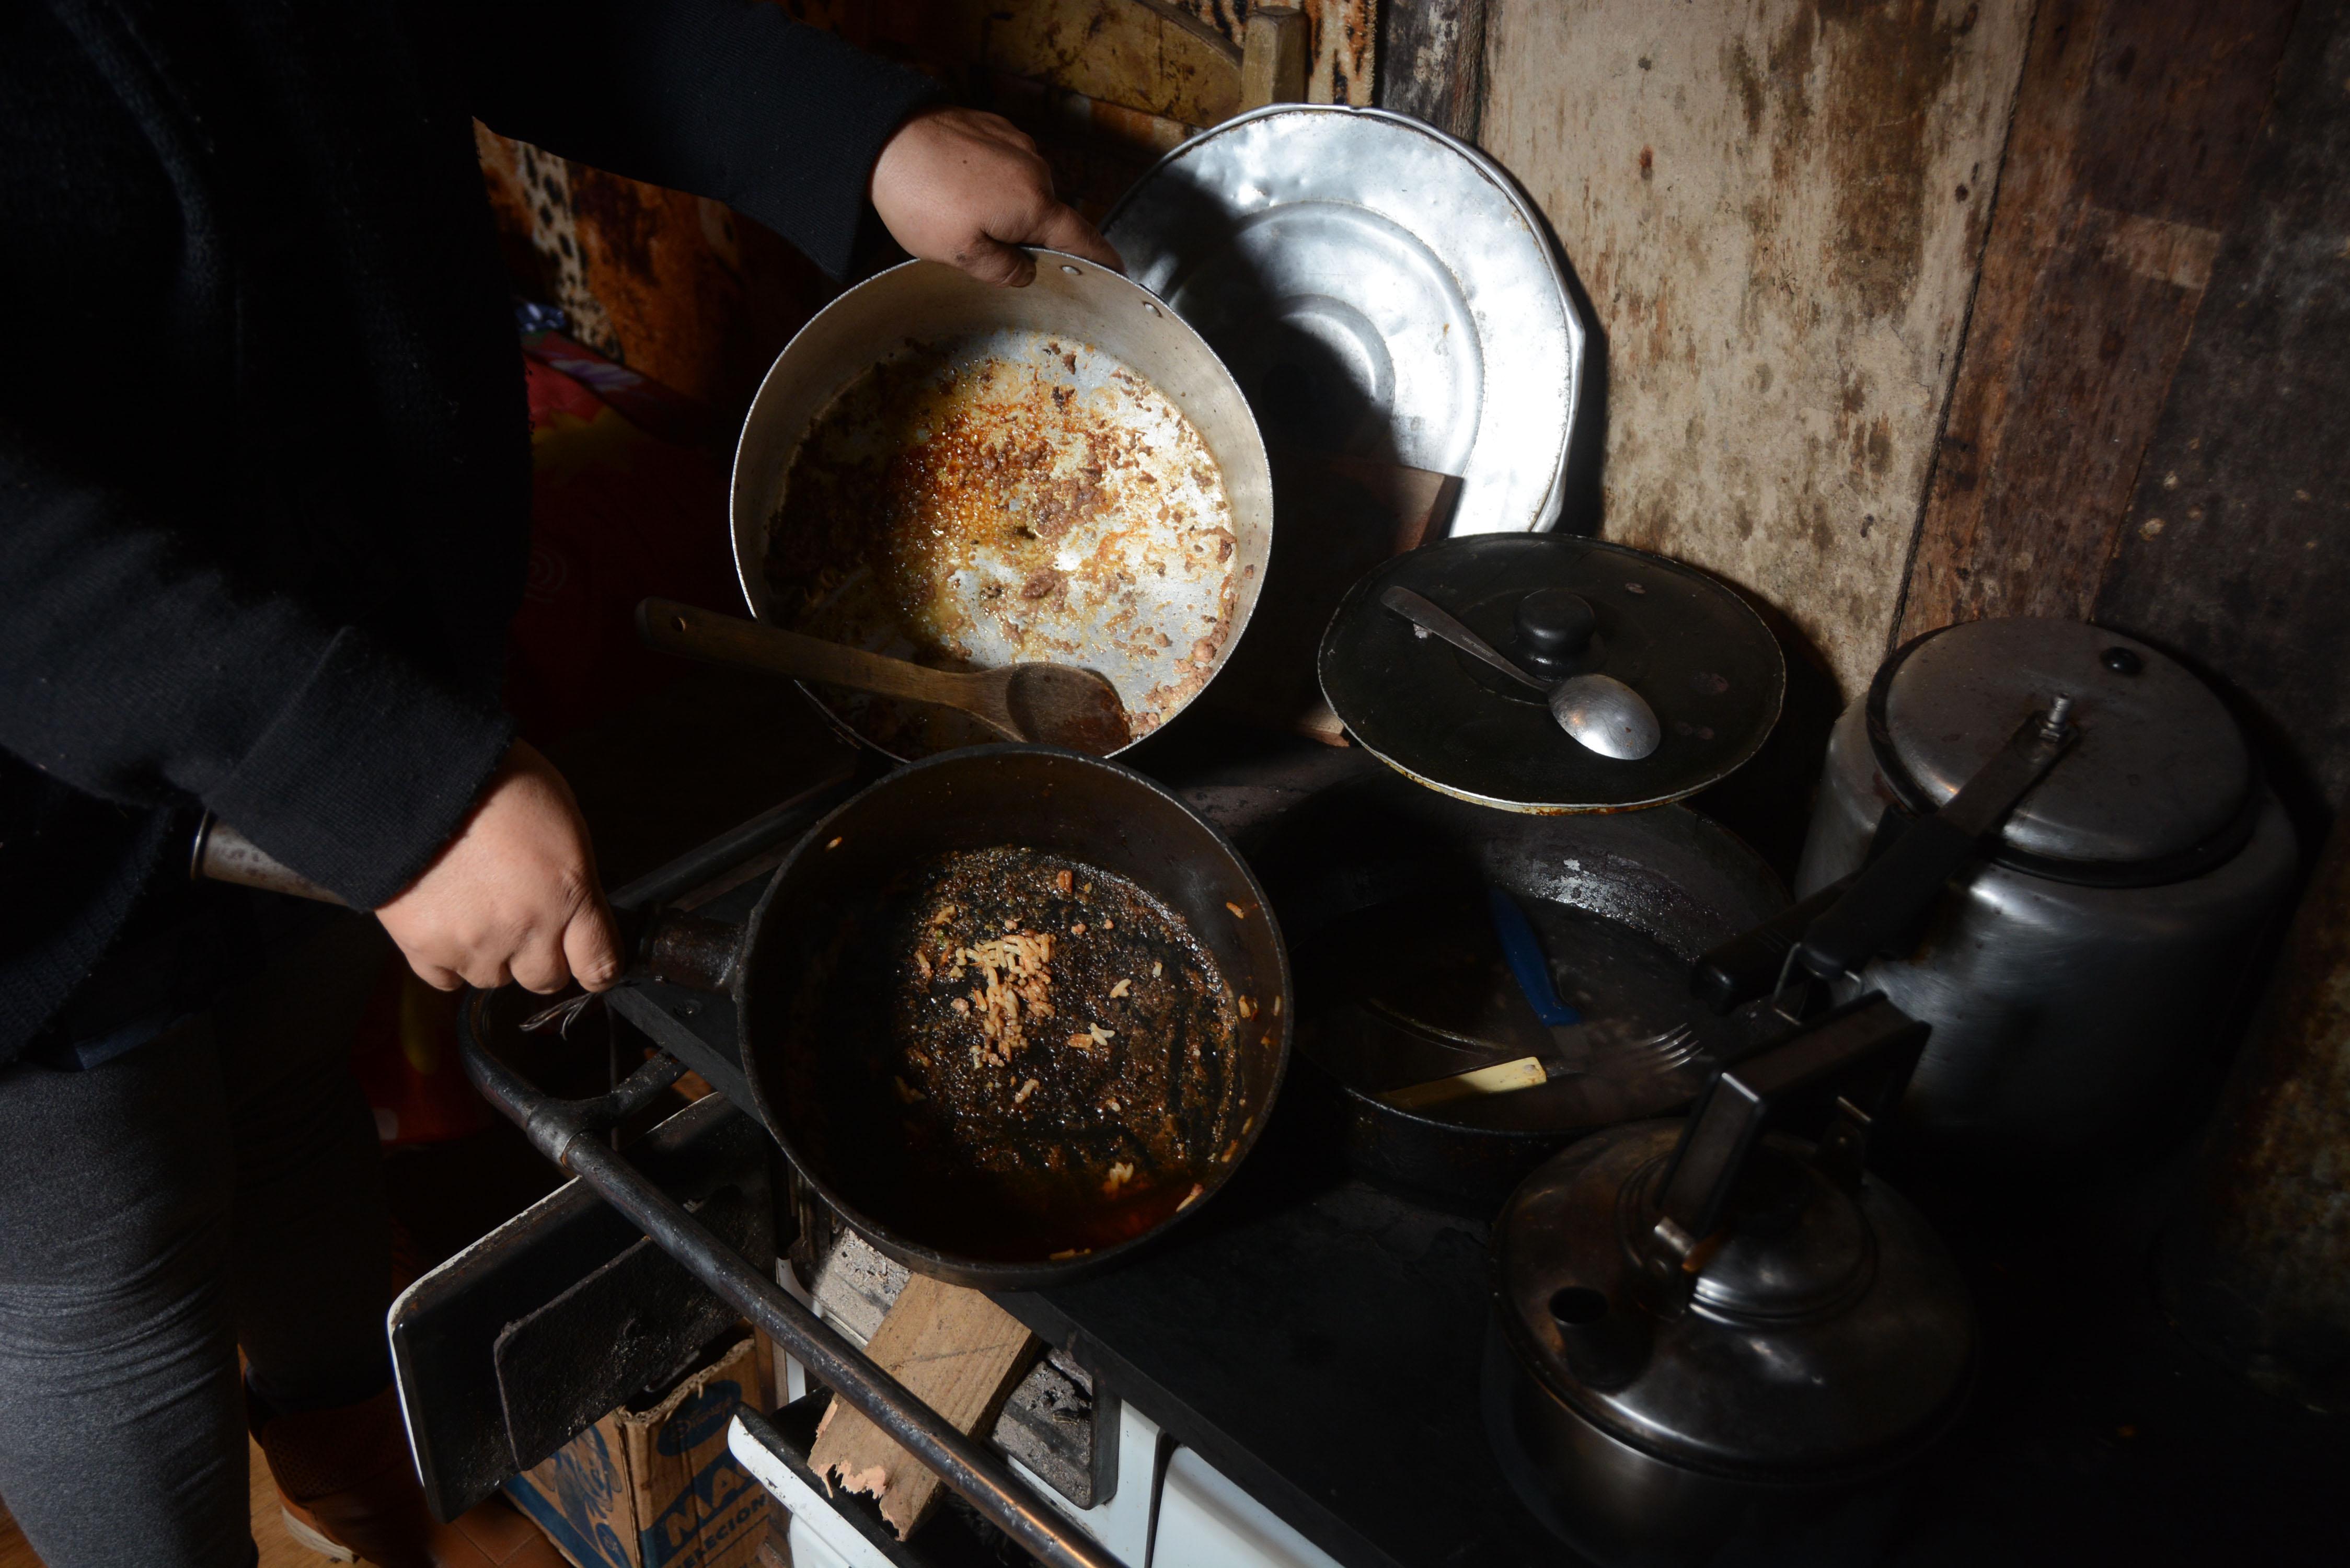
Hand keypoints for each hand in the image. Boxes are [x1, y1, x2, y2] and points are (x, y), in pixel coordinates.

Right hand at [374, 740, 619, 994]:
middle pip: (546, 980)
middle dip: (541, 957)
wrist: (418, 775)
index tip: (592, 967)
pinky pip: (446, 979)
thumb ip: (571, 879)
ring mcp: (475, 942)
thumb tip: (574, 910)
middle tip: (525, 923)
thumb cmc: (495, 782)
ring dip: (493, 956)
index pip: (600, 964)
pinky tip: (448, 927)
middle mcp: (527, 927)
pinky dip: (449, 961)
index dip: (598, 969)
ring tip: (477, 910)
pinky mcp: (424, 947)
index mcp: (570, 892)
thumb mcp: (563, 820)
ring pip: (494, 979)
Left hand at [870, 106, 1121, 285]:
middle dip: (1031, 238)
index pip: (1083, 240)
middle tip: (991, 253)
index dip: (1102, 260)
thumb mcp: (961, 254)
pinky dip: (992, 183)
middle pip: (1050, 216)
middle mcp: (1036, 169)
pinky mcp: (992, 128)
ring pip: (1025, 190)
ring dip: (1007, 208)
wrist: (883, 136)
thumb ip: (1003, 270)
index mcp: (1036, 205)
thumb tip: (1027, 274)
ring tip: (963, 218)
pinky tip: (958, 191)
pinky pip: (1005, 165)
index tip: (1117, 272)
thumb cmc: (920, 196)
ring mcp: (1015, 144)